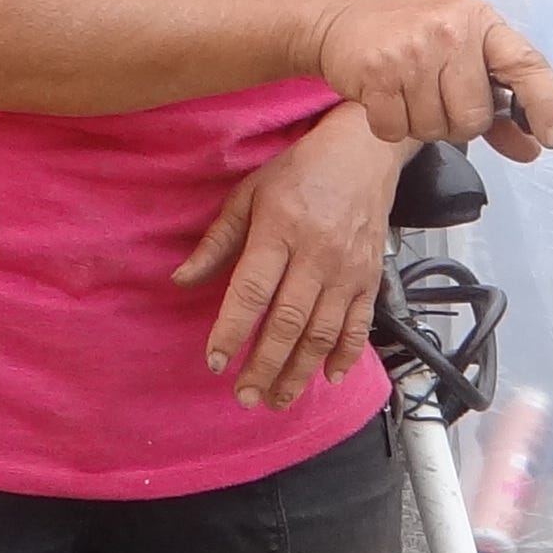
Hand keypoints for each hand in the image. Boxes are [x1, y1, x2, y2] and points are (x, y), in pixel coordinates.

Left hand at [176, 108, 405, 408]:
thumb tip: (182, 280)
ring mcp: (347, 270)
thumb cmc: (300, 172)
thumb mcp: (249, 194)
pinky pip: (359, 324)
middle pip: (288, 321)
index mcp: (280, 229)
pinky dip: (346, 354)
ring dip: (299, 371)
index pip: (252, 290)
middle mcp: (316, 254)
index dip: (232, 330)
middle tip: (244, 396)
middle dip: (264, 364)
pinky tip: (328, 377)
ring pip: (322, 332)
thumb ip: (217, 241)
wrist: (364, 153)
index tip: (214, 362)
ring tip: (276, 399)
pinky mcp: (370, 278)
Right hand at [300, 0, 552, 161]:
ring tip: (409, 93)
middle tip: (437, 99)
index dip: (545, 103)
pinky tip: (386, 99)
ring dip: (422, 125)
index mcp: (481, 23)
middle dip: (457, 123)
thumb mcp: (461, 57)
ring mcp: (413, 51)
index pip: (526, 65)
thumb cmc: (411, 38)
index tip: (552, 137)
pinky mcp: (377, 72)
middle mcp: (451, 32)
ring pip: (436, 129)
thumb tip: (534, 147)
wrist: (342, 19)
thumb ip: (499, 106)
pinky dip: (391, 126)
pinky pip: (397, 130)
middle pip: (474, 117)